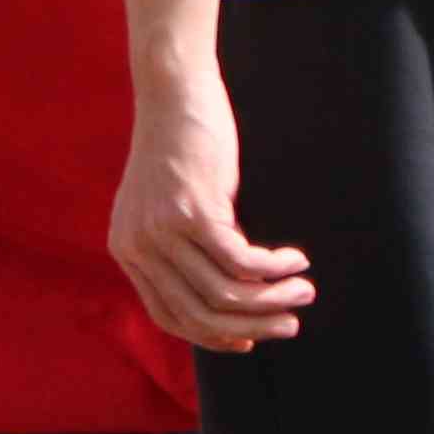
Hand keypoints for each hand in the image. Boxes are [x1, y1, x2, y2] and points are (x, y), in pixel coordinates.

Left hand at [109, 71, 311, 350]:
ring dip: (273, 298)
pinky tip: (296, 260)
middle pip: (200, 315)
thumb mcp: (167, 205)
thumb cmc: (180, 147)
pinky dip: (274, 267)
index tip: (249, 339)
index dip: (213, 336)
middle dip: (252, 327)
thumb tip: (229, 291)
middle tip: (291, 324)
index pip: (169, 317)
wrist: (173, 94)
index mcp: (128, 251)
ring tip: (304, 290)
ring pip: (226, 294)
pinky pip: (242, 261)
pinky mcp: (194, 212)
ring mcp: (164, 232)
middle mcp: (139, 248)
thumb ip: (181, 246)